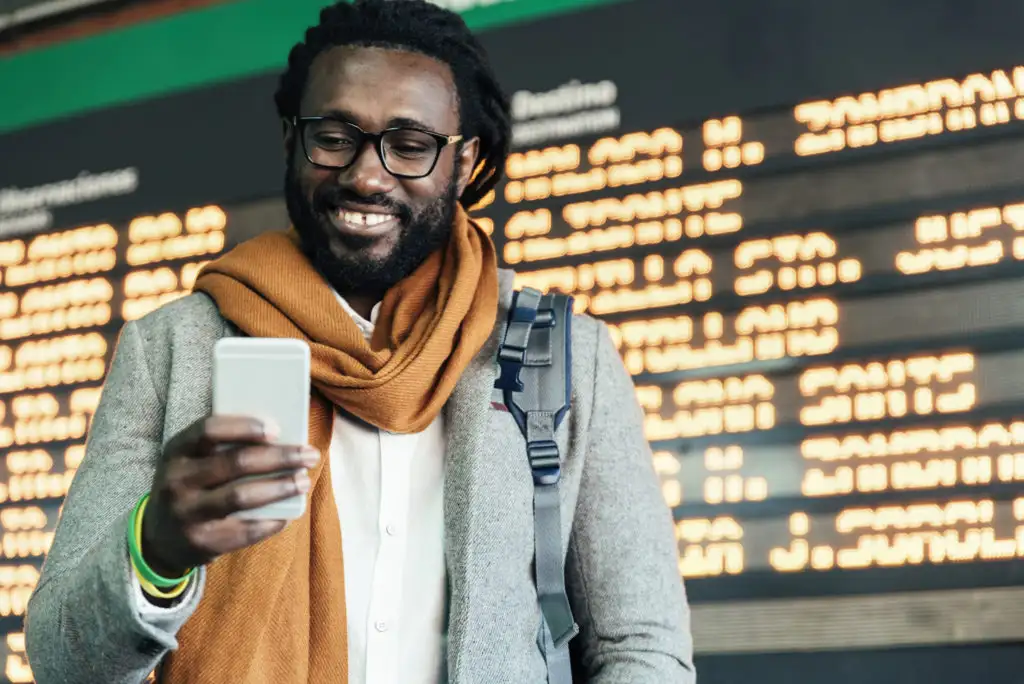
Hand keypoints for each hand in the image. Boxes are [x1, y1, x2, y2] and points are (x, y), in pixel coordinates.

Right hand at [140, 415, 319, 578]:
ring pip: (241, 496)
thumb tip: (280, 437)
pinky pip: (244, 530)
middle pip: (235, 462)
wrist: (159, 539)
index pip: (208, 430)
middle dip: (279, 457)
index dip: (244, 427)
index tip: (276, 429)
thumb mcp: (191, 462)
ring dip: (279, 487)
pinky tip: (288, 514)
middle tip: (309, 454)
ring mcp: (187, 513)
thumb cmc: (190, 487)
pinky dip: (270, 521)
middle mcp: (176, 481)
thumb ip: (221, 447)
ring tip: (303, 481)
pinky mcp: (200, 541)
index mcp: (176, 452)